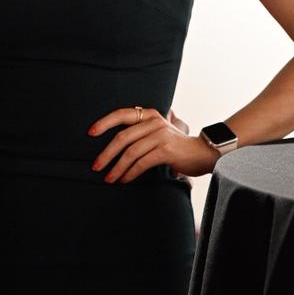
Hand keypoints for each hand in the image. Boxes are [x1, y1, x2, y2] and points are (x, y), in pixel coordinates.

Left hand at [89, 106, 218, 181]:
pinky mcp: (166, 150)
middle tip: (95, 166)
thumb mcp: (157, 133)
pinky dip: (131, 172)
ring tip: (109, 179)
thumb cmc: (176, 146)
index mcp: (149, 114)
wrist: (203, 153)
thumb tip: (113, 144)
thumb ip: (140, 132)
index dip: (104, 122)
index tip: (90, 133)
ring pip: (131, 152)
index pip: (122, 114)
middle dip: (106, 153)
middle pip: (122, 136)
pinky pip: (142, 162)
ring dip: (117, 167)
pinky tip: (124, 180)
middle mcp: (154, 121)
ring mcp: (160, 134)